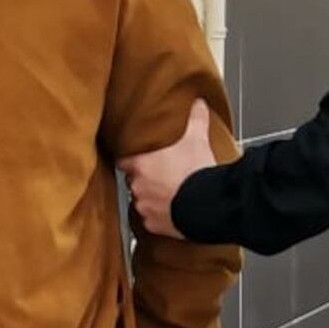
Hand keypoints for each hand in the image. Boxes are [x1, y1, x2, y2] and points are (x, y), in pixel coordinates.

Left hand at [119, 99, 216, 238]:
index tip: (137, 160)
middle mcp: (137, 187)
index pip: (123, 161)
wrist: (205, 204)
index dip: (130, 160)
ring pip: (142, 202)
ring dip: (152, 199)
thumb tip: (198, 102)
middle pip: (134, 182)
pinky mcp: (153, 226)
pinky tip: (173, 211)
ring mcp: (144, 208)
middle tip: (162, 176)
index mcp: (141, 165)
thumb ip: (195, 119)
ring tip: (169, 195)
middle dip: (145, 180)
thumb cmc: (196, 171)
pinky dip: (160, 217)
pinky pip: (152, 221)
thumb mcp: (197, 139)